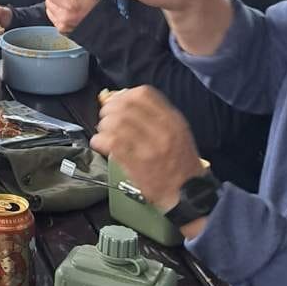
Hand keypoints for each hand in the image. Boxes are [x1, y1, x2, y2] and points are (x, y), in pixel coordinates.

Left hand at [44, 0, 99, 34]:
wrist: (100, 25)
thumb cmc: (93, 6)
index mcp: (69, 4)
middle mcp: (63, 16)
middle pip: (48, 0)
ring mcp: (61, 24)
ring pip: (48, 9)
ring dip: (54, 4)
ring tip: (67, 3)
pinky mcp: (61, 29)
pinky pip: (52, 17)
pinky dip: (56, 13)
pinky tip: (66, 11)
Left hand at [90, 87, 204, 215]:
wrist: (187, 192)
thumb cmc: (180, 162)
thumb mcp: (177, 131)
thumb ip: (156, 115)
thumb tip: (125, 101)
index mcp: (172, 120)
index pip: (143, 94)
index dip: (124, 96)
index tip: (117, 103)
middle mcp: (162, 130)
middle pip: (125, 106)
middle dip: (109, 110)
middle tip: (106, 119)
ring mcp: (149, 147)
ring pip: (115, 123)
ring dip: (103, 126)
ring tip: (104, 133)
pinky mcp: (136, 163)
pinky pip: (110, 143)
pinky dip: (99, 140)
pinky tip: (100, 144)